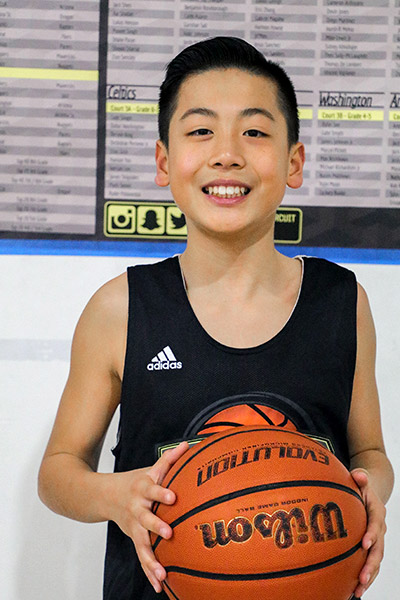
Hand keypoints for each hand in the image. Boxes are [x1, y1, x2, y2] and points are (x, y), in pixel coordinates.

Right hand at [108, 441, 188, 591]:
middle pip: (146, 517)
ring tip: (163, 573)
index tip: (173, 497)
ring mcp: (133, 525)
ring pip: (142, 543)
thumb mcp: (150, 469)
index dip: (162, 492)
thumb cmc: (135, 481)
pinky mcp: (133, 538)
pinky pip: (142, 556)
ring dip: (152, 559)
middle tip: (169, 533)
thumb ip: (170, 459)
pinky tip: (160, 585)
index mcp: (143, 488)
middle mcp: (137, 507)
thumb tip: (188, 445)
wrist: (103, 495)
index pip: (153, 488)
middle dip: (156, 525)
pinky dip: (150, 571)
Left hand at [351, 468, 386, 597]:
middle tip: (362, 577)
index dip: (371, 534)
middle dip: (371, 564)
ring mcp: (377, 539)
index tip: (364, 544)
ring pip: (375, 560)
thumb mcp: (360, 479)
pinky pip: (370, 563)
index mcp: (377, 512)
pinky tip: (354, 590)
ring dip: (368, 576)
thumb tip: (359, 475)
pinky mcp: (371, 547)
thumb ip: (360, 477)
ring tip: (358, 590)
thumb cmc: (360, 486)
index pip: (375, 523)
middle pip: (378, 549)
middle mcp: (379, 528)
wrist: (369, 493)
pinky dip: (365, 576)